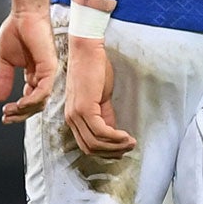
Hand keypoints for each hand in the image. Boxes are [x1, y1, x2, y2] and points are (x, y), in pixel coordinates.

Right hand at [0, 5, 58, 122]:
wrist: (23, 13)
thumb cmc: (16, 30)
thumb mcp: (6, 60)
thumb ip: (4, 78)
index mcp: (35, 75)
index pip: (29, 101)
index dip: (17, 111)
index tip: (4, 115)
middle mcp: (43, 77)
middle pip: (35, 105)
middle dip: (19, 115)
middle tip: (6, 118)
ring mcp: (48, 73)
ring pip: (40, 101)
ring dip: (23, 110)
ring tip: (9, 111)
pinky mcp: (50, 68)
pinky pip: (43, 91)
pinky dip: (31, 100)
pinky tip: (19, 103)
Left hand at [62, 36, 133, 156]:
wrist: (88, 51)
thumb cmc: (94, 70)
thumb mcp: (100, 98)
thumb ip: (104, 116)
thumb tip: (113, 133)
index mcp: (73, 117)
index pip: (87, 145)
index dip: (105, 151)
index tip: (121, 149)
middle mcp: (71, 119)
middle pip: (90, 148)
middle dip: (112, 152)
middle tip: (129, 148)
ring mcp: (76, 114)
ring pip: (95, 143)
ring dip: (116, 146)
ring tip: (131, 142)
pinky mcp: (84, 108)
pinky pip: (100, 132)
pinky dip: (115, 137)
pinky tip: (126, 136)